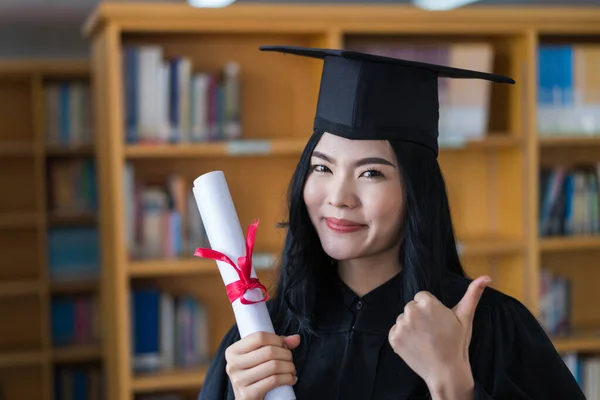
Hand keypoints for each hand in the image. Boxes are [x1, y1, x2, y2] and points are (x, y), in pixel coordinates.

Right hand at [225, 331, 299, 399]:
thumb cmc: (256, 375)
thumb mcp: (261, 357)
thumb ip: (277, 344)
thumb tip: (296, 338)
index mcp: (233, 351)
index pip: (258, 337)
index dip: (276, 339)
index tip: (284, 345)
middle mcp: (232, 365)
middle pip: (268, 351)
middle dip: (286, 354)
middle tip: (290, 359)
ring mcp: (238, 381)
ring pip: (273, 366)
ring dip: (289, 366)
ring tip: (291, 369)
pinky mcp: (247, 395)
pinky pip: (273, 381)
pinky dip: (287, 378)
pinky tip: (291, 379)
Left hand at [388, 276, 491, 396]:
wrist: (446, 372)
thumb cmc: (457, 343)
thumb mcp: (465, 317)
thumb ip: (473, 294)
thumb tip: (486, 277)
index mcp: (427, 303)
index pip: (421, 297)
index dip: (430, 309)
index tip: (437, 322)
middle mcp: (411, 311)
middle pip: (411, 307)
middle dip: (420, 316)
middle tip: (432, 332)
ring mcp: (401, 325)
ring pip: (403, 319)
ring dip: (410, 327)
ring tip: (425, 340)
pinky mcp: (393, 338)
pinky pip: (395, 331)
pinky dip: (402, 338)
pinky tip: (415, 345)